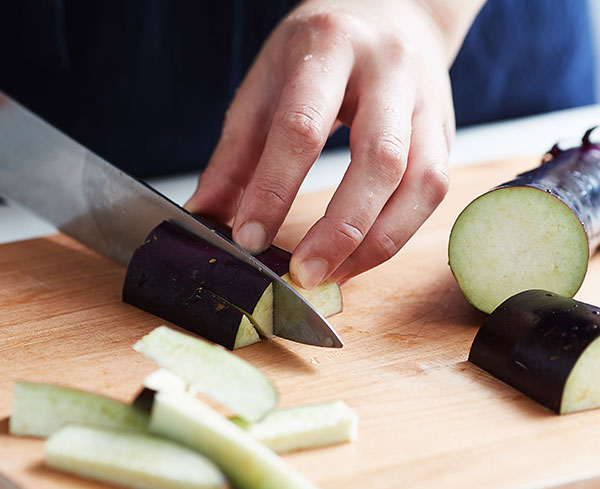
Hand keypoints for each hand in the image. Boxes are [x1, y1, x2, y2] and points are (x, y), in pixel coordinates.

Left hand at [186, 0, 482, 287]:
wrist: (388, 12)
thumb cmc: (317, 51)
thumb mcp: (265, 85)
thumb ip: (235, 154)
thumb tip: (206, 215)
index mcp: (330, 46)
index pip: (302, 127)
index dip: (274, 190)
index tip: (249, 240)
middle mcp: (390, 70)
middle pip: (380, 159)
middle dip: (341, 228)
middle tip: (304, 273)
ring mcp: (427, 103)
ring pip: (421, 183)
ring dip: (378, 242)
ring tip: (335, 276)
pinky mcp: (445, 133)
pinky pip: (433, 193)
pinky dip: (397, 234)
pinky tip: (361, 256)